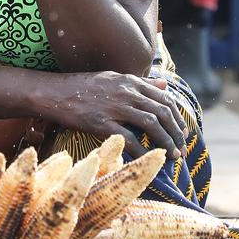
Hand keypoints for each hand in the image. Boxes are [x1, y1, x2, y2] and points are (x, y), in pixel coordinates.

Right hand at [39, 72, 189, 159]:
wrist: (55, 92)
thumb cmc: (84, 87)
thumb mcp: (114, 78)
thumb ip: (140, 83)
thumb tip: (164, 84)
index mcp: (131, 82)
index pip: (165, 99)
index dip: (177, 118)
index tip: (182, 132)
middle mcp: (127, 93)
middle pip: (162, 113)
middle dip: (176, 133)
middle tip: (181, 149)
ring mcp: (115, 108)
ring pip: (151, 125)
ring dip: (166, 142)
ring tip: (172, 156)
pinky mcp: (101, 123)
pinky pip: (129, 139)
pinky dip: (142, 151)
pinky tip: (148, 160)